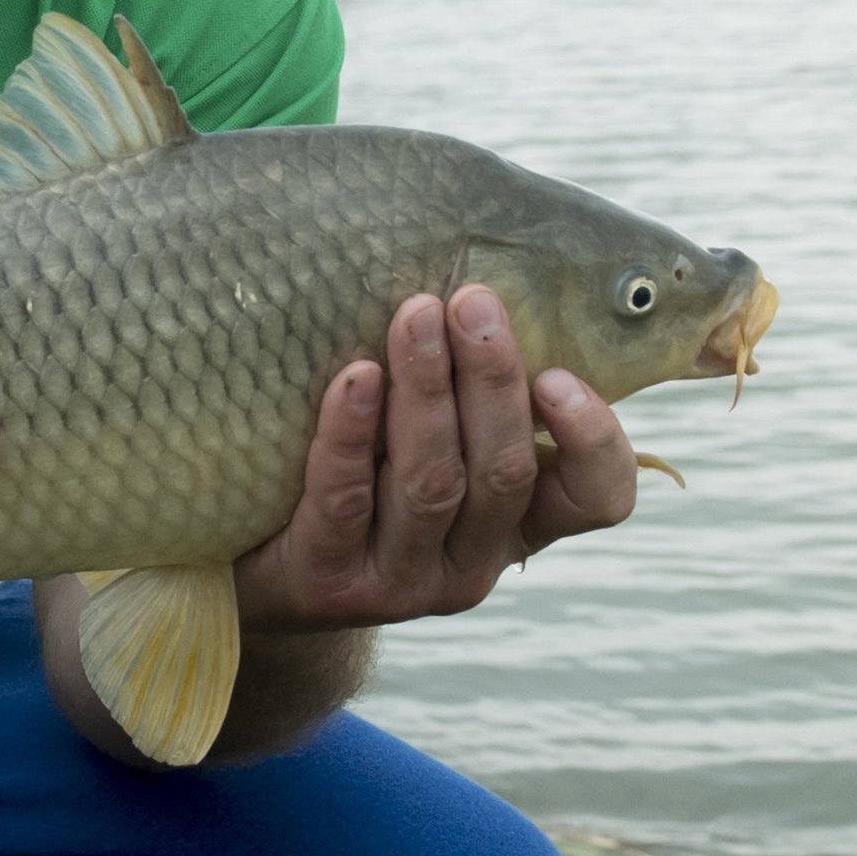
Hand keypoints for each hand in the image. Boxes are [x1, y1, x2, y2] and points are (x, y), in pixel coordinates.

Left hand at [229, 286, 638, 633]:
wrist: (258, 567)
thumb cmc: (361, 474)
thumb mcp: (431, 439)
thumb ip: (472, 386)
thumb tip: (482, 271)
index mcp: (518, 524)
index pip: (598, 499)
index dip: (594, 440)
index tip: (558, 373)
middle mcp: (472, 563)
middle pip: (503, 472)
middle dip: (491, 379)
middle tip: (471, 301)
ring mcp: (404, 583)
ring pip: (432, 483)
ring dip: (427, 391)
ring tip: (413, 316)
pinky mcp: (331, 584)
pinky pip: (346, 499)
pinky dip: (353, 433)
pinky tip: (354, 378)